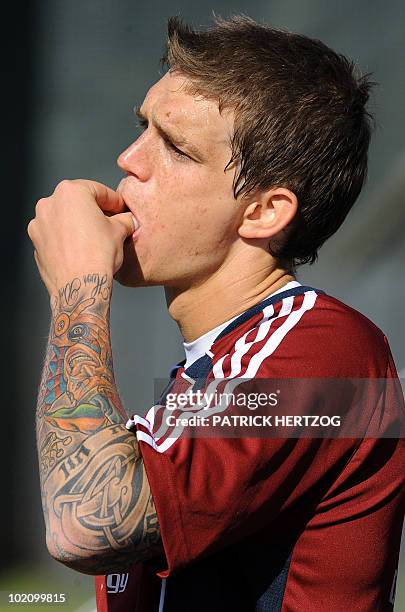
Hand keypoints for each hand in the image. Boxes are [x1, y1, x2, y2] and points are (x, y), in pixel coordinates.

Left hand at [27, 179, 136, 295]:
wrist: (80, 286)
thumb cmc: (99, 255)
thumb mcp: (120, 231)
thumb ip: (124, 220)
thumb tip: (129, 220)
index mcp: (71, 192)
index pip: (98, 190)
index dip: (114, 201)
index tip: (122, 210)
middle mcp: (49, 203)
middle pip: (77, 203)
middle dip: (93, 212)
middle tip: (110, 224)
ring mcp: (38, 224)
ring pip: (63, 219)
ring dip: (78, 225)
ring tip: (94, 240)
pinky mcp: (35, 243)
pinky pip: (55, 236)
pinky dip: (66, 239)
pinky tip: (80, 251)